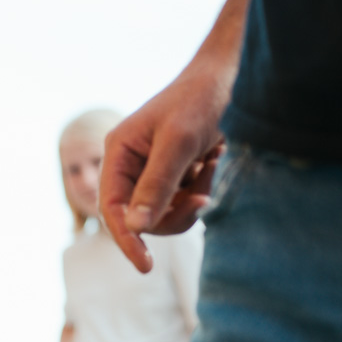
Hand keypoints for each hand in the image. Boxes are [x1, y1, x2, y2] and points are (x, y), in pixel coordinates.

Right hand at [100, 0, 252, 272]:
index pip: (112, 208)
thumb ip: (156, 186)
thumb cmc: (198, 101)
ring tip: (211, 164)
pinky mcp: (174, 171)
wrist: (228, 75)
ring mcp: (152, 169)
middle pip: (139, 216)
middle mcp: (129, 165)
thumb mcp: (178, 143)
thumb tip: (136, 227)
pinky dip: (201, 187)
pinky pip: (182, 200)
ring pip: (164, 212)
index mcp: (118, 154)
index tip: (145, 266)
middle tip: (203, 197)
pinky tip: (214, 158)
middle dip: (173, 212)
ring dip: (192, 198)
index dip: (126, 239)